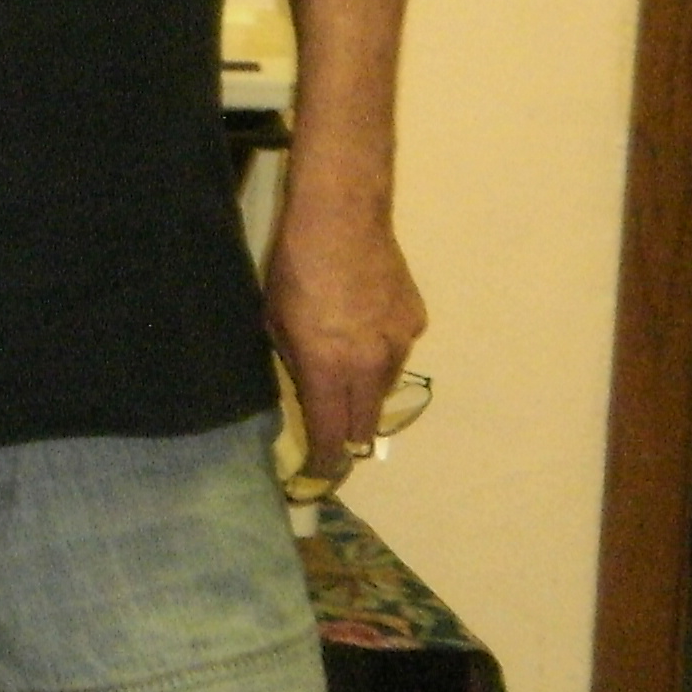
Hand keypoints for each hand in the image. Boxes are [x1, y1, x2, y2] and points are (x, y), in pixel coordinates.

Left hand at [265, 201, 426, 490]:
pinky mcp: (415, 323)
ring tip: (347, 374)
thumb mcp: (275, 322)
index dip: (327, 457)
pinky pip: (397, 352)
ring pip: (384, 387)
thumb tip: (309, 391)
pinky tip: (365, 330)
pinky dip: (382, 352)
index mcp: (329, 369)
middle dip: (349, 432)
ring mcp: (399, 344)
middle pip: (366, 420)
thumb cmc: (294, 269)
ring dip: (366, 391)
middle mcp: (371, 365)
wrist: (342, 220)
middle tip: (336, 435)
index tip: (323, 471)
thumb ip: (295, 363)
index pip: (332, 431)